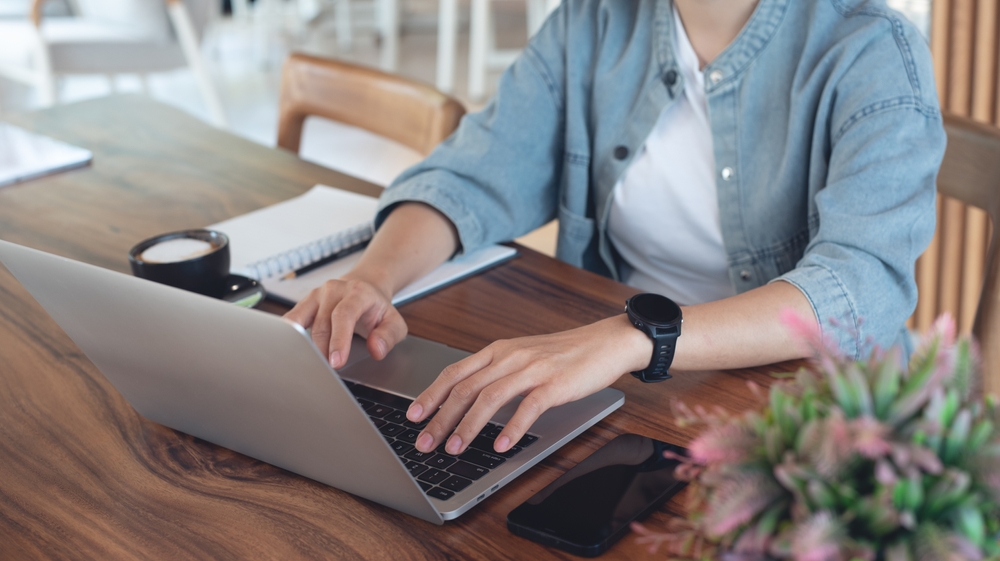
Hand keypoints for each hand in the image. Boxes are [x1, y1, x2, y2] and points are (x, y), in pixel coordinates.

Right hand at [284, 276, 407, 368]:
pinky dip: (289, 336)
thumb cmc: (377, 308)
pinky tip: (289, 350)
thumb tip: (376, 349)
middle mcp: (334, 290)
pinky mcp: (304, 303)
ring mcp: (316, 295)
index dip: (338, 340)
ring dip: (305, 348)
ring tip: (310, 366)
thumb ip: (389, 336)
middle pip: (322, 324)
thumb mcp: (395, 322)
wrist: (365, 286)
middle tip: (326, 373)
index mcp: (358, 292)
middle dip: (322, 352)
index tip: (336, 363)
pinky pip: (291, 319)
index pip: (344, 315)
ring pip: (302, 323)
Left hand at [405, 314, 652, 454]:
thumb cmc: (565, 354)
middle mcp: (511, 356)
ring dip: (468, 426)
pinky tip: (500, 446)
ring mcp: (533, 369)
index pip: (455, 372)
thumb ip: (497, 373)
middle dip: (440, 418)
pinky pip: (528, 407)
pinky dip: (511, 428)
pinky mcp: (555, 384)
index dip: (431, 395)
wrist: (606, 342)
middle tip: (425, 442)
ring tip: (455, 448)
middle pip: (465, 388)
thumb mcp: (523, 357)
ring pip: (490, 398)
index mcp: (499, 350)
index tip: (413, 416)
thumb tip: (466, 401)